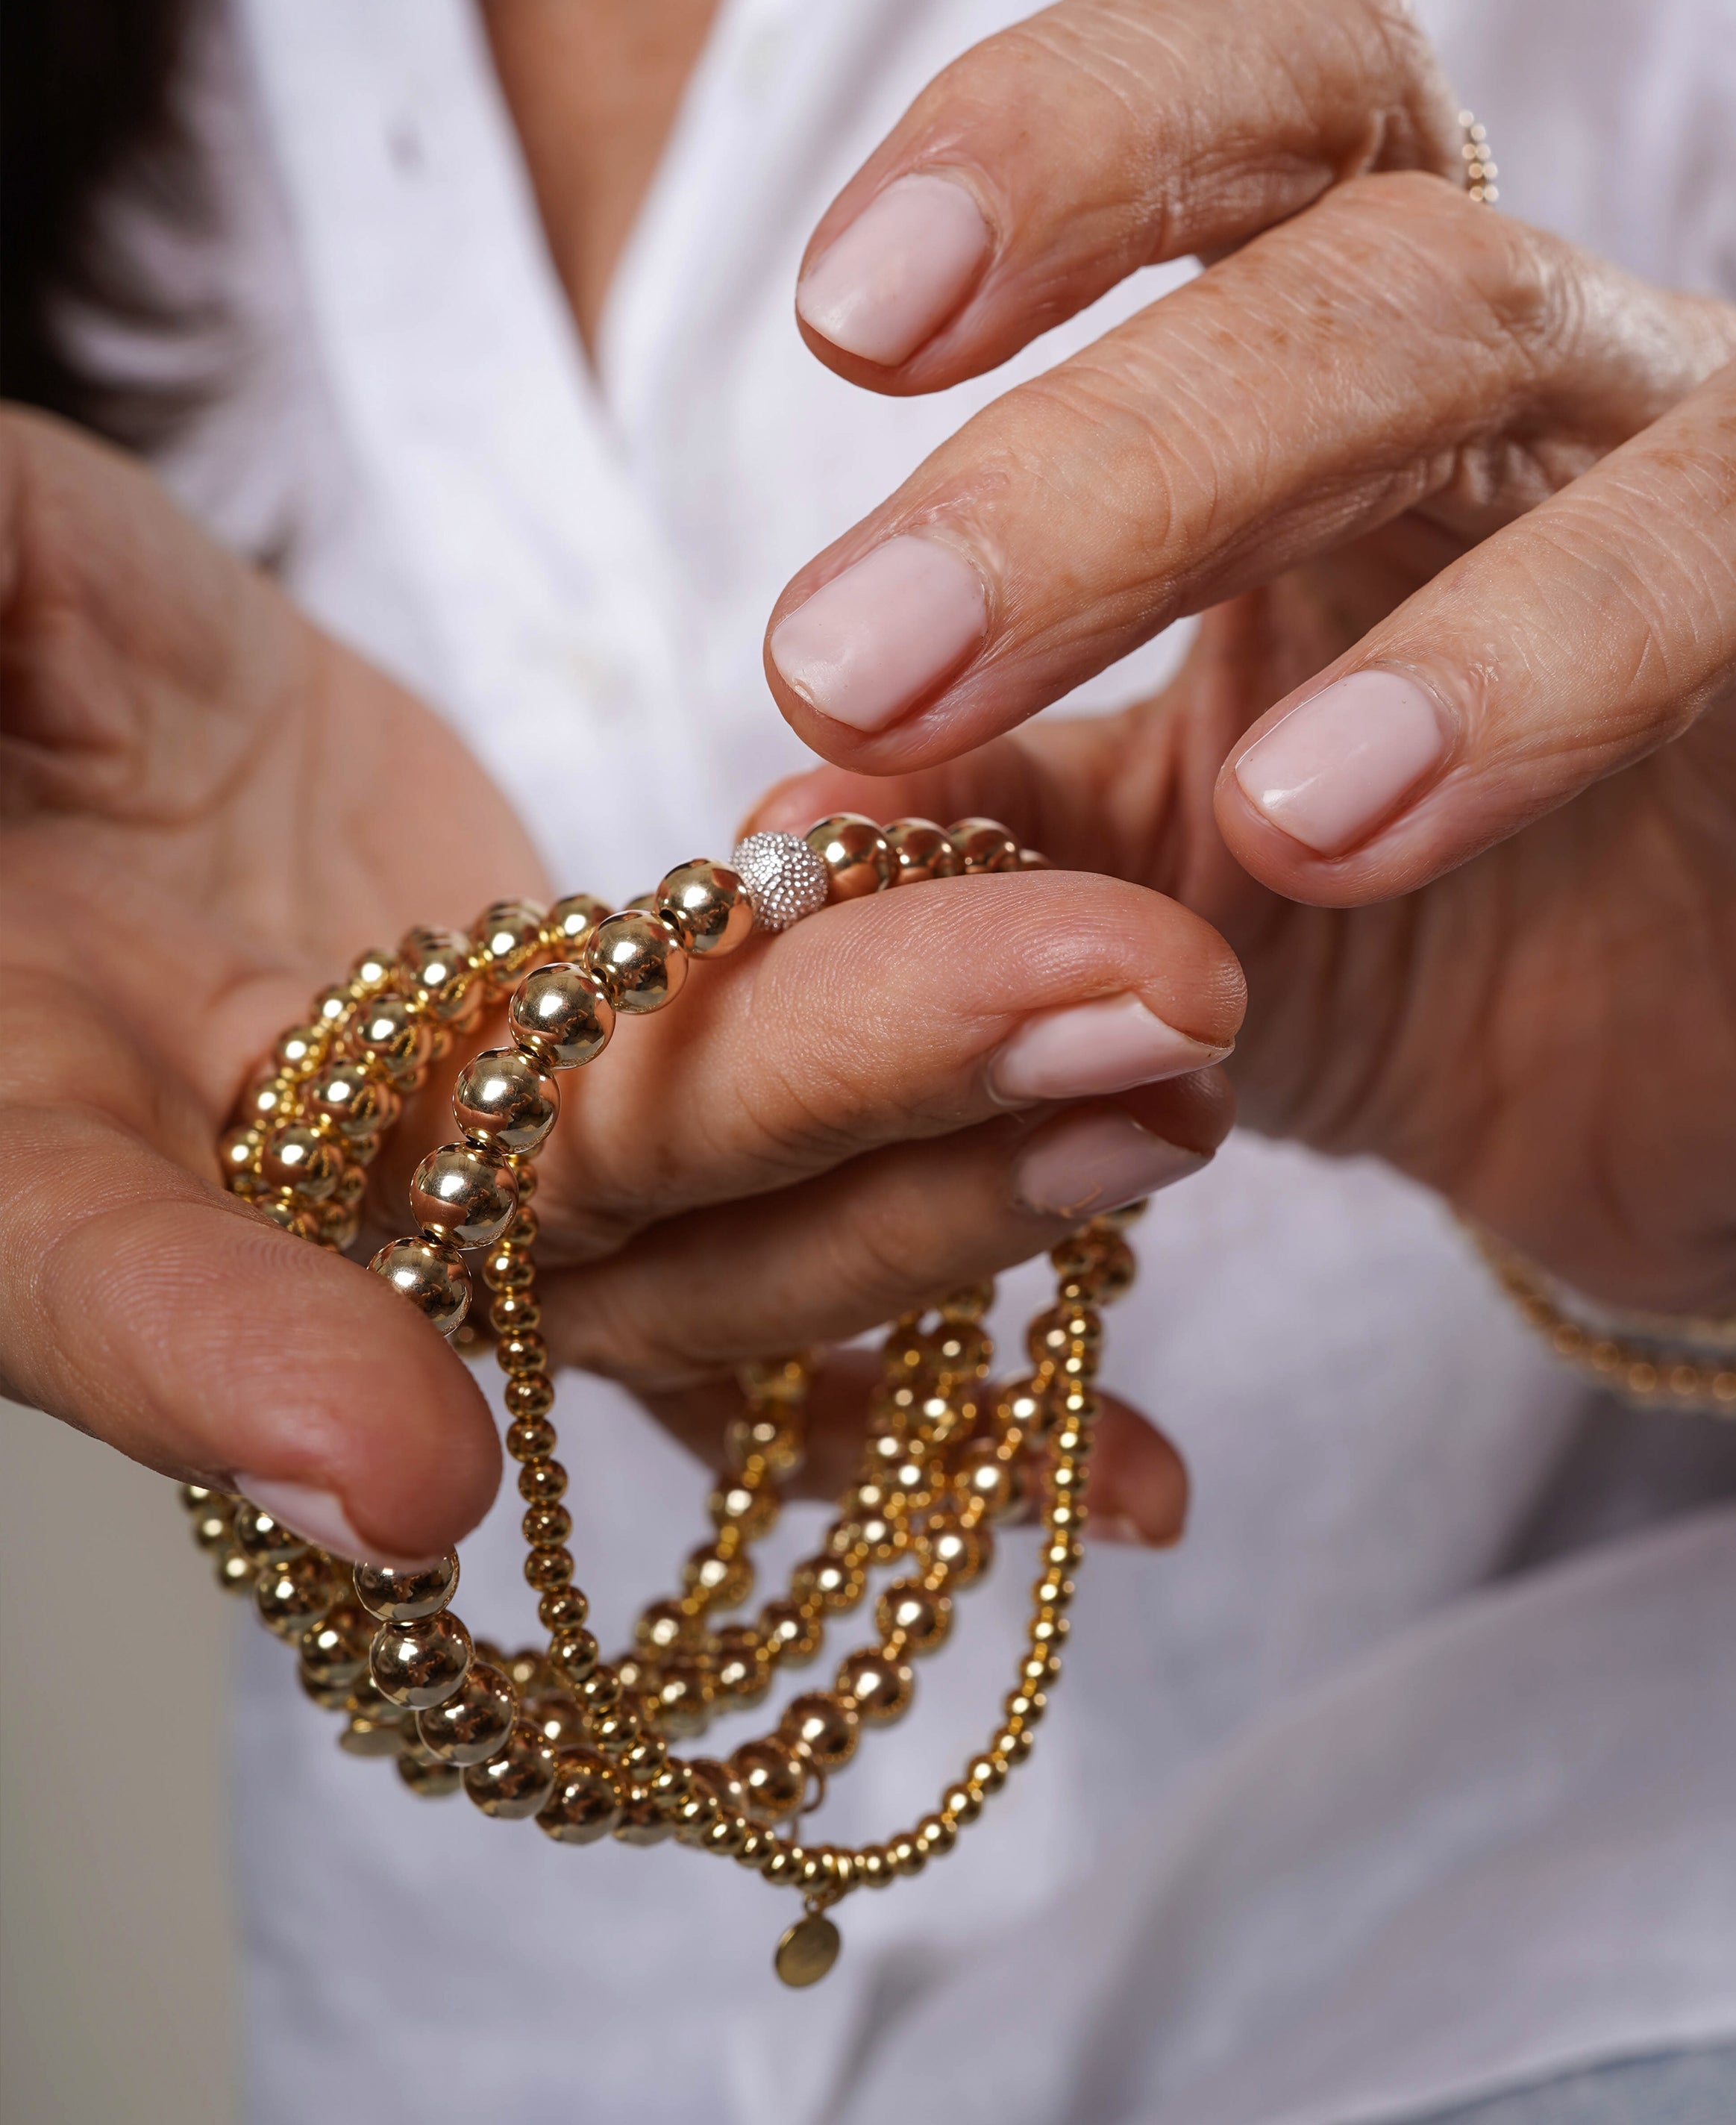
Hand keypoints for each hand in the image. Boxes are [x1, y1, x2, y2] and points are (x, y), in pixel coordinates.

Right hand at [0, 411, 1242, 1557]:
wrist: (54, 700)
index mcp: (33, 1135)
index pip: (100, 1273)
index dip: (229, 1365)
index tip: (398, 1468)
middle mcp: (278, 1202)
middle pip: (560, 1219)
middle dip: (844, 1127)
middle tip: (1124, 1034)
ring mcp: (474, 1166)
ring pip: (721, 1219)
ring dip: (960, 1177)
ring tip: (1187, 1080)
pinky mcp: (604, 1106)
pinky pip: (779, 1218)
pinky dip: (944, 1276)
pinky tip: (1139, 1434)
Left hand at [760, 0, 1735, 1313]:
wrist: (1656, 1105)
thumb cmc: (1403, 952)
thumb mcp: (1152, 894)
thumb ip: (988, 833)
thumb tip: (772, 828)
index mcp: (1346, 378)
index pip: (1240, 113)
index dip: (1051, 144)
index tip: (844, 323)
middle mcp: (1534, 371)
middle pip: (1341, 232)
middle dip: (1085, 444)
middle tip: (848, 660)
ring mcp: (1714, 471)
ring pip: (1505, 334)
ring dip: (1267, 528)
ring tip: (1162, 798)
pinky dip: (1544, 659)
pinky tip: (1341, 823)